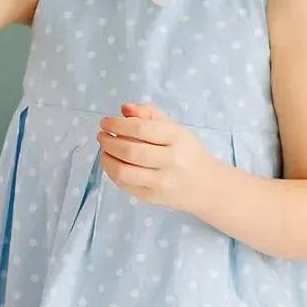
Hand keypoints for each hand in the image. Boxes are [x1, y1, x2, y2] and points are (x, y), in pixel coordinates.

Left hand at [97, 103, 217, 213]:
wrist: (205, 185)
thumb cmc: (186, 151)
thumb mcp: (173, 128)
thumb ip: (149, 114)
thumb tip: (124, 109)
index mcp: (177, 138)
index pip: (141, 129)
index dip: (117, 124)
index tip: (105, 122)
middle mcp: (171, 161)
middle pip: (129, 151)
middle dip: (108, 142)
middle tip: (102, 136)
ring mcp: (161, 182)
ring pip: (123, 172)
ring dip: (106, 158)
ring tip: (105, 149)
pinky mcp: (152, 197)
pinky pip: (124, 185)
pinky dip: (112, 172)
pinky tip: (112, 162)